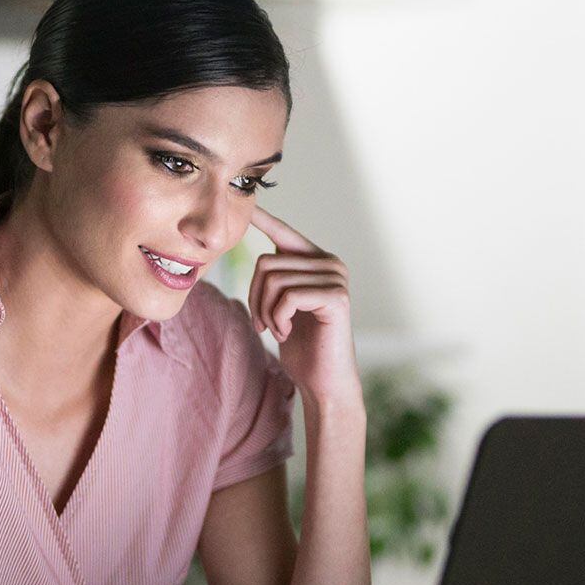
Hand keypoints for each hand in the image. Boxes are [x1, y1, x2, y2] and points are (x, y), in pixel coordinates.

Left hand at [246, 206, 360, 407]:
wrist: (323, 380)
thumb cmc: (301, 345)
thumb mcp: (283, 305)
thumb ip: (277, 278)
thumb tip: (260, 256)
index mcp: (316, 261)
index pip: (284, 233)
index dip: (264, 220)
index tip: (248, 204)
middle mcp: (330, 263)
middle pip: (266, 262)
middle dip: (255, 297)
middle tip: (263, 323)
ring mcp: (336, 278)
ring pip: (273, 280)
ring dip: (265, 311)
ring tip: (277, 329)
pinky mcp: (336, 297)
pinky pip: (287, 296)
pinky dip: (277, 318)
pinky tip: (286, 333)